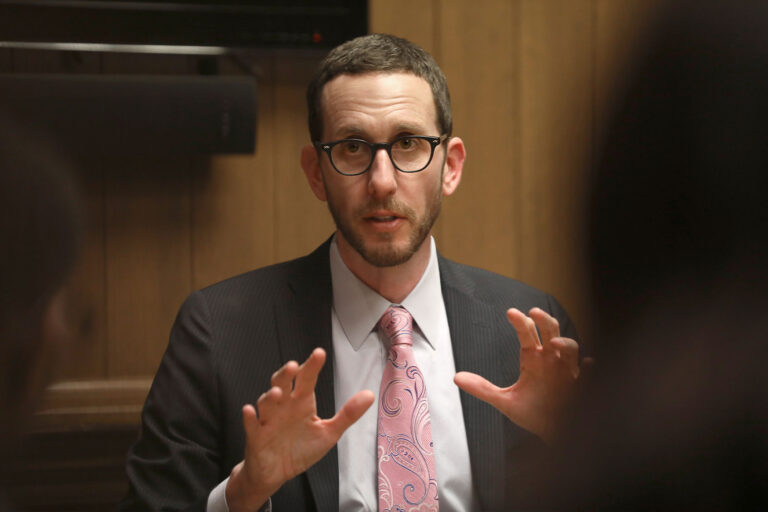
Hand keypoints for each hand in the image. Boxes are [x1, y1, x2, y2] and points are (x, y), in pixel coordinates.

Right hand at [226, 348, 373, 510]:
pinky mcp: (256, 437)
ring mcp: (268, 420)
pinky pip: (251, 425)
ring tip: (277, 392)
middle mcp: (284, 407)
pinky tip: (250, 411)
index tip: (319, 353)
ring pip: (266, 403)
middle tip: (294, 366)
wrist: (277, 473)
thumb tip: (370, 395)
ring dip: (270, 396)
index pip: (306, 380)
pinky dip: (249, 418)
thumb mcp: (328, 433)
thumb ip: (347, 414)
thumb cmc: (300, 448)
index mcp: (301, 403)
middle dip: (286, 374)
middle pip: (282, 384)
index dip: (312, 367)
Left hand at [454, 307, 582, 442]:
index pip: (527, 334)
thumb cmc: (534, 413)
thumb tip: (457, 378)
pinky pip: (589, 374)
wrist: (553, 433)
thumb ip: (482, 389)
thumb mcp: (505, 401)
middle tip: (534, 313)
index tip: (512, 313)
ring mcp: (568, 372)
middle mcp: (551, 360)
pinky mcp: (581, 386)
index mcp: (533, 359)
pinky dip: (589, 368)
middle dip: (544, 321)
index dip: (521, 322)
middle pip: (550, 331)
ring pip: (570, 348)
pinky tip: (588, 364)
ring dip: (565, 343)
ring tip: (554, 343)